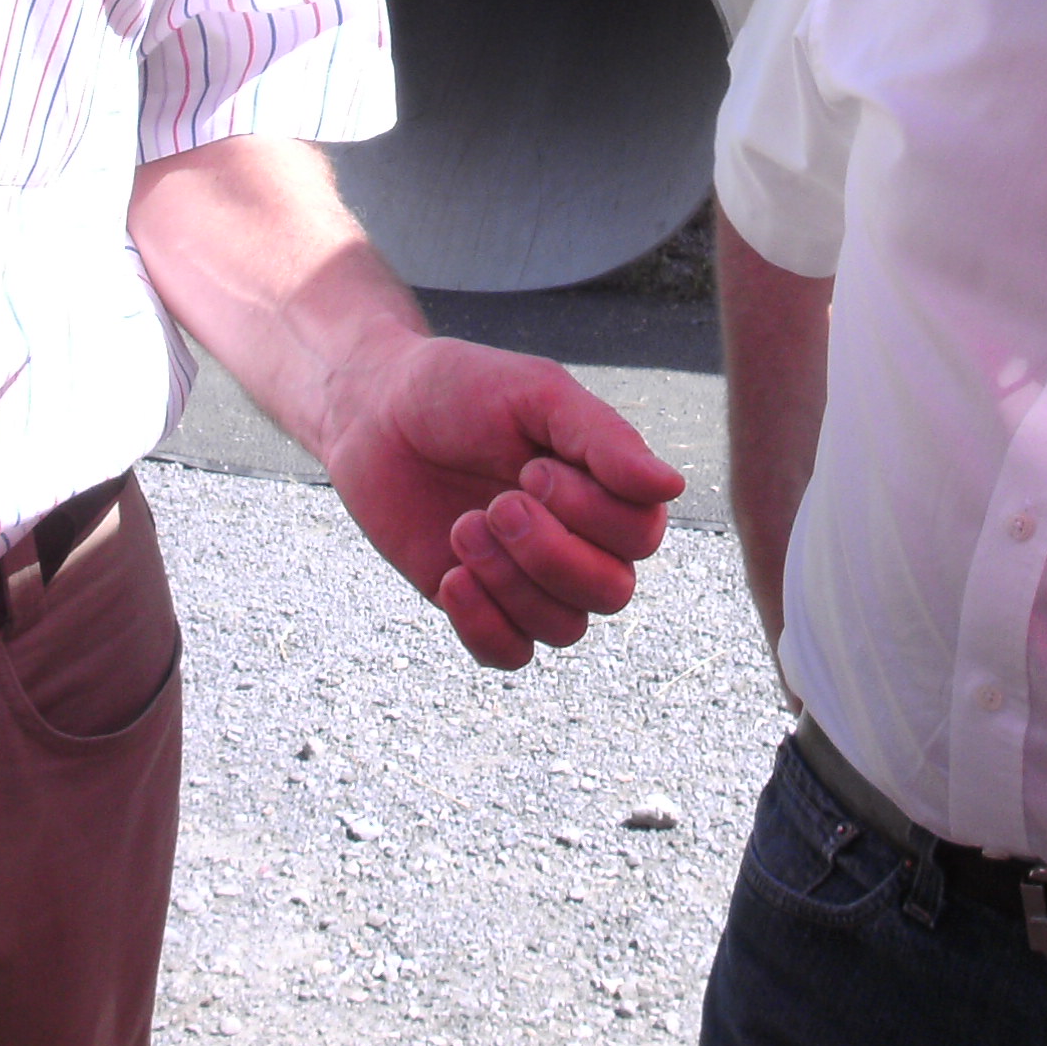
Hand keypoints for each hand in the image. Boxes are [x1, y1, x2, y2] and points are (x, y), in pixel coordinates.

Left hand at [313, 334, 685, 668]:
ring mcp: (530, 579)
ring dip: (511, 583)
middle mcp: (579, 540)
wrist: (374, 411)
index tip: (531, 465)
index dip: (591, 513)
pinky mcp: (479, 606)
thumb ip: (604, 438)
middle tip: (496, 503)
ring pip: (564, 628)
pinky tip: (450, 577)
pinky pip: (510, 654)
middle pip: (611, 591)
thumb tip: (672, 486)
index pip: (641, 535)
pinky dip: (484, 624)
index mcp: (604, 488)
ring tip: (463, 526)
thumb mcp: (536, 395)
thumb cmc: (461, 391)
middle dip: (550, 553)